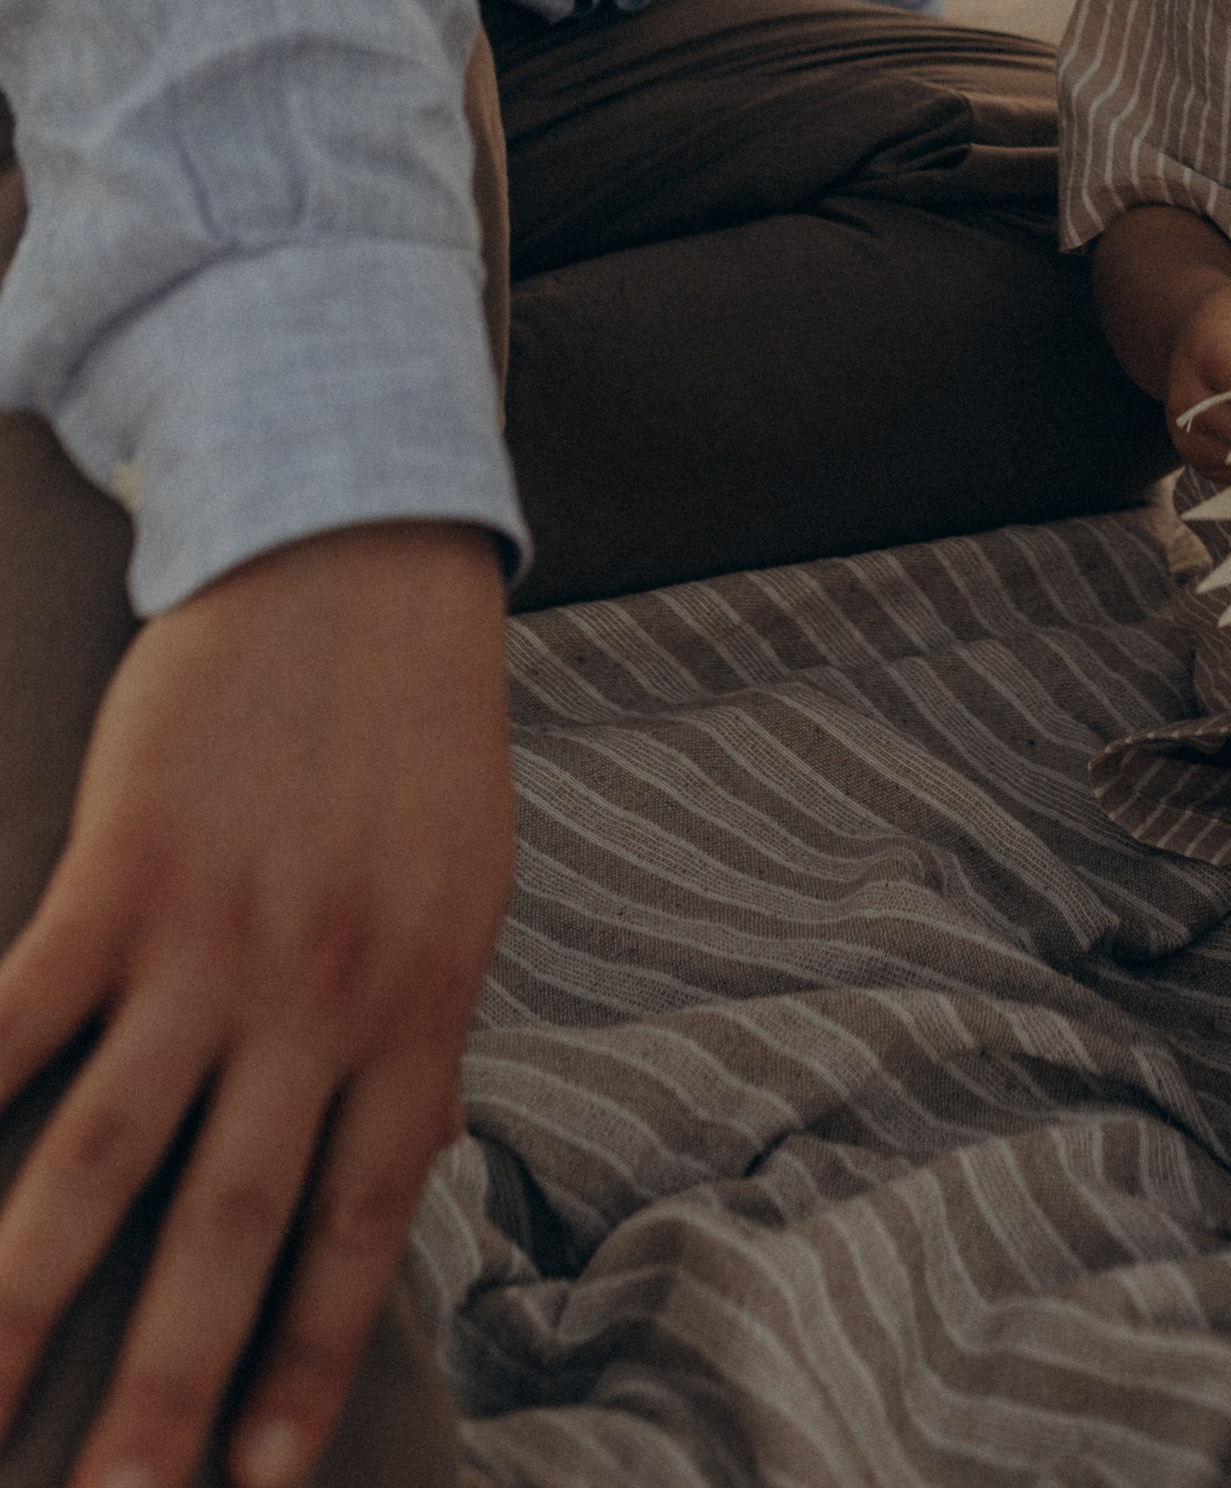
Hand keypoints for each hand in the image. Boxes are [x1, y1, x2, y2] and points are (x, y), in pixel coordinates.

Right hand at [0, 521, 512, 1487]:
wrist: (359, 555)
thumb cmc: (415, 735)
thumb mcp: (462, 890)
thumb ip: (422, 1031)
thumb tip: (425, 1159)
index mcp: (418, 1010)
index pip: (358, 1234)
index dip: (303, 1371)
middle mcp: (320, 997)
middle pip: (223, 1236)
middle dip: (157, 1398)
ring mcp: (213, 940)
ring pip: (95, 1166)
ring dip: (16, 1308)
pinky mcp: (119, 874)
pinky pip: (6, 1024)